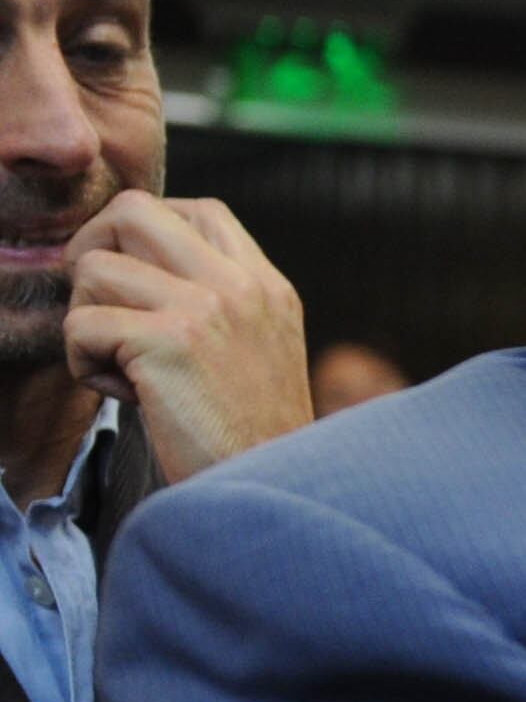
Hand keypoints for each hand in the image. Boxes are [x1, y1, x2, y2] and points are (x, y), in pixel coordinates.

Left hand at [65, 193, 309, 482]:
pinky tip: (126, 395)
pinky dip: (85, 364)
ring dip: (85, 320)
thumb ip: (218, 304)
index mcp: (266, 285)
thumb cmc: (251, 437)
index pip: (198, 210)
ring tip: (120, 365)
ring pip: (92, 270)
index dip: (143, 234)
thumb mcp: (258, 351)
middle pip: (134, 211)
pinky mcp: (169, 342)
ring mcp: (207, 308)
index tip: (133, 281)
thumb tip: (134, 270)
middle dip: (92, 251)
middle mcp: (241, 285)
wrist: (268, 490)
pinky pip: (81, 325)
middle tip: (98, 304)